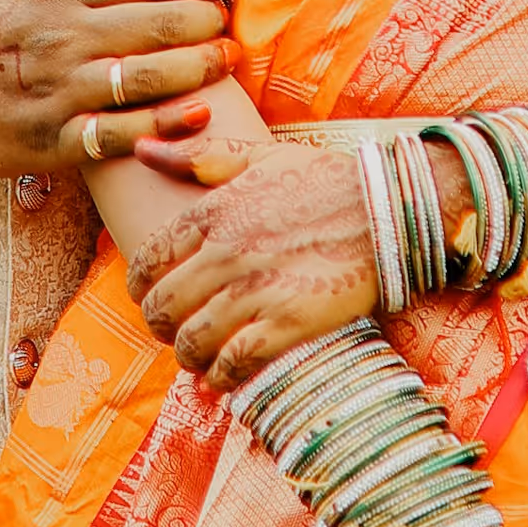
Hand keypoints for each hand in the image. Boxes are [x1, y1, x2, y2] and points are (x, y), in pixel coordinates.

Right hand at [0, 0, 235, 174]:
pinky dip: (164, 127)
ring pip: (150, 79)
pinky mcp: (54, 141)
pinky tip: (198, 115)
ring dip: (201, 68)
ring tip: (227, 60)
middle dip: (208, 19)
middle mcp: (64, 37)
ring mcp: (61, 92)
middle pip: (160, 24)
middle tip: (228, 18)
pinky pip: (121, 135)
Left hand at [127, 138, 378, 385]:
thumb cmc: (323, 178)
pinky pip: (233, 363)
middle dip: (161, 327)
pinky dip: (222, 376)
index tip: (151, 296)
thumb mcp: (257, 156)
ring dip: (189, 356)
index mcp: (212, 213)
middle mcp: (224, 253)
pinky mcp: (287, 322)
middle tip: (176, 332)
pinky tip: (227, 374)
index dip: (141, 288)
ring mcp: (255, 290)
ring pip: (192, 342)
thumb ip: (196, 156)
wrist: (386, 207)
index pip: (147, 262)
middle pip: (161, 308)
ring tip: (200, 358)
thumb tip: (141, 150)